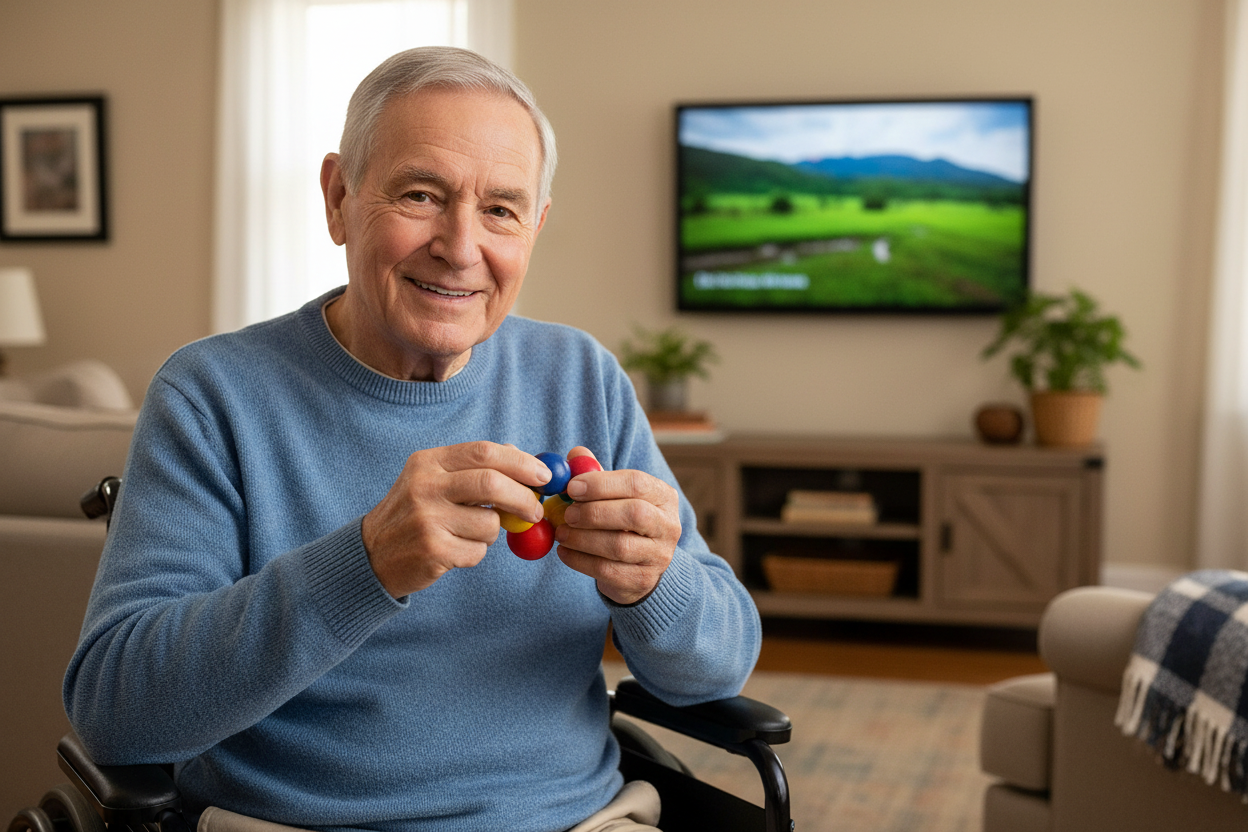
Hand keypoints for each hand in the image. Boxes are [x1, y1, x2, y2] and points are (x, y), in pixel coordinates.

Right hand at [362, 442, 550, 596]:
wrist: (372, 554)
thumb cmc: (415, 514)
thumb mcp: (434, 480)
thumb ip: (474, 467)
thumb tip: (524, 457)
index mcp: (428, 462)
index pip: (484, 452)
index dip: (521, 463)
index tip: (544, 476)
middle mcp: (424, 486)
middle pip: (491, 483)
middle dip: (522, 497)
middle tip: (536, 510)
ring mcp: (426, 518)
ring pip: (489, 524)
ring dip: (492, 533)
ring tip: (469, 534)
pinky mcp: (432, 550)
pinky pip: (477, 552)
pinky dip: (476, 553)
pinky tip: (453, 550)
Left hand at [554, 447, 679, 604]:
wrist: (641, 566)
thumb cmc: (624, 521)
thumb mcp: (616, 495)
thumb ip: (597, 474)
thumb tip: (575, 454)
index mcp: (664, 496)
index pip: (637, 483)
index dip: (601, 484)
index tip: (572, 487)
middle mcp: (668, 525)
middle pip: (634, 514)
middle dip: (594, 512)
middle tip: (567, 514)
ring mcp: (658, 556)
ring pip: (619, 546)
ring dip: (583, 538)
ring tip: (561, 533)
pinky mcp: (642, 580)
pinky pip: (607, 570)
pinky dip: (580, 561)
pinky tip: (564, 552)